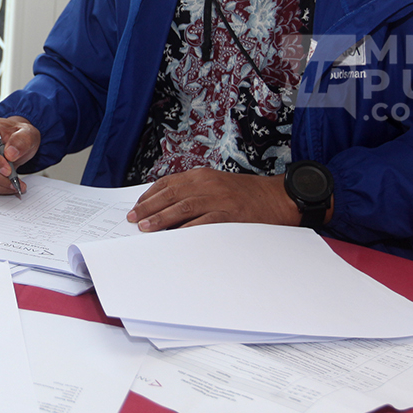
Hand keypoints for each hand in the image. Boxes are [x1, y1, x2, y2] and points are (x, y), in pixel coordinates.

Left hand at [125, 168, 300, 230]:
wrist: (279, 198)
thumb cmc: (247, 194)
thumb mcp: (218, 185)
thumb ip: (194, 192)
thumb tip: (167, 207)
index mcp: (203, 176)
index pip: (168, 183)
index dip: (149, 195)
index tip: (137, 206)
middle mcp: (208, 184)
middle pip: (171, 194)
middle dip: (149, 207)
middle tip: (134, 218)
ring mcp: (219, 199)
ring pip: (183, 207)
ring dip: (161, 218)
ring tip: (146, 227)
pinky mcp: (230, 215)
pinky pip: (204, 223)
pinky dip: (187, 230)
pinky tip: (174, 237)